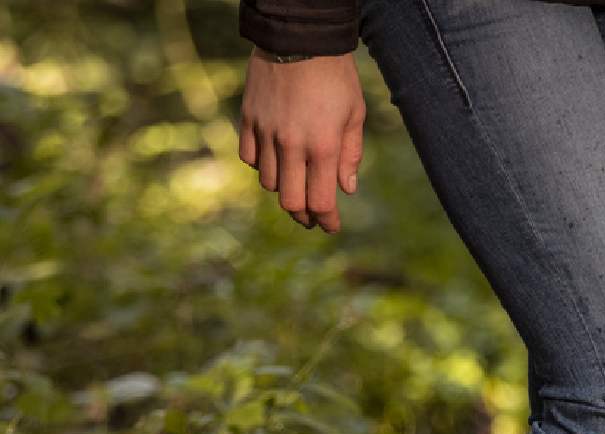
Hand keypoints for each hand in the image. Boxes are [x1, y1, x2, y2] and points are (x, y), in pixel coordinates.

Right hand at [239, 49, 365, 231]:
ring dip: (284, 189)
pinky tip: (275, 161)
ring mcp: (266, 132)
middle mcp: (291, 144)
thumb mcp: (354, 113)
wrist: (299, 35)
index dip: (327, 221)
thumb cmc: (335, 74)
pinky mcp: (249, 119)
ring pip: (269, 183)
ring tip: (296, 184)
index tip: (331, 226)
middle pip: (290, 202)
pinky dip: (262, 166)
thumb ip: (350, 154)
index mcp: (322, 147)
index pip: (321, 202)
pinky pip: (250, 158)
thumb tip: (347, 188)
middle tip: (311, 216)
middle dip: (303, 214)